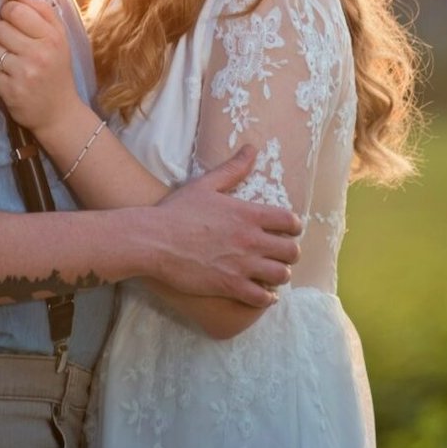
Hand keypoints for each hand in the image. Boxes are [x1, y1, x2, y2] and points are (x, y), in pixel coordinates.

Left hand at [0, 0, 78, 135]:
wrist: (59, 113)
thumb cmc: (56, 70)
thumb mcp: (60, 38)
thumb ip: (43, 12)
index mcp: (52, 37)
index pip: (16, 10)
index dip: (8, 13)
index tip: (12, 22)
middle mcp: (39, 54)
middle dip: (2, 35)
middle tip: (13, 45)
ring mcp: (24, 73)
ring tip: (9, 61)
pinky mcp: (10, 91)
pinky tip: (7, 77)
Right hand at [148, 145, 303, 307]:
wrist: (153, 240)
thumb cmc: (177, 211)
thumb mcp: (206, 184)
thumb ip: (233, 169)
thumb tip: (252, 148)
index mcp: (248, 214)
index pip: (291, 221)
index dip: (294, 226)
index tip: (287, 230)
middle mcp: (251, 240)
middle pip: (292, 251)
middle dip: (289, 252)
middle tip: (279, 253)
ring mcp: (242, 265)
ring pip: (281, 275)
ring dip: (279, 275)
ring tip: (271, 273)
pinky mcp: (230, 286)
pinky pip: (262, 298)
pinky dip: (266, 298)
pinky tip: (263, 294)